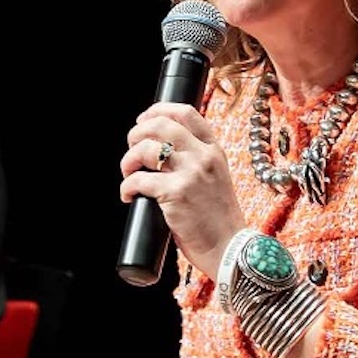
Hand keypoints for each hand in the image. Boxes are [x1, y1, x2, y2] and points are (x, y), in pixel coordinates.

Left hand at [119, 101, 245, 278]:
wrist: (230, 248)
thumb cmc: (218, 218)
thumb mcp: (216, 178)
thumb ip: (197, 162)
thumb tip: (161, 152)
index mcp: (214, 150)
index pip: (186, 112)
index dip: (158, 110)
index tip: (143, 120)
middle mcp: (204, 156)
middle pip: (161, 125)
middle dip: (136, 133)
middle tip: (131, 150)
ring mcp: (191, 174)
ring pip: (147, 148)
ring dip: (128, 160)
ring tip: (128, 174)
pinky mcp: (176, 194)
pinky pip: (139, 180)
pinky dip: (126, 187)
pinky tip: (129, 196)